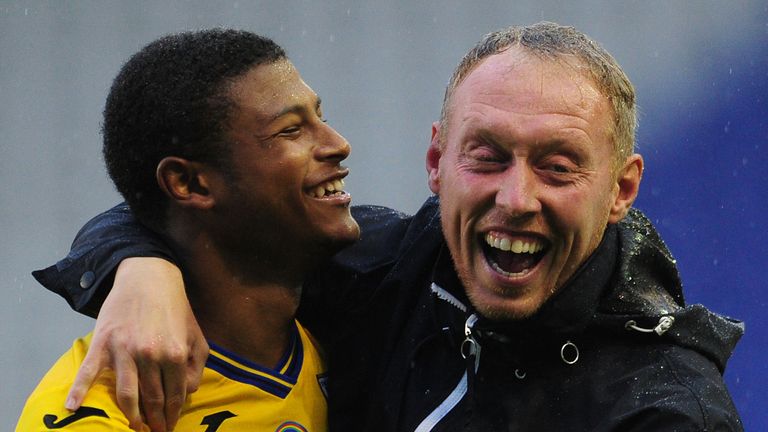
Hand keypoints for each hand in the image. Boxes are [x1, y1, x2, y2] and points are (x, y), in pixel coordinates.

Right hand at [64, 257, 207, 431]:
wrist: (149, 278)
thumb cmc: (175, 308)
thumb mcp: (196, 335)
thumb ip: (196, 366)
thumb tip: (186, 391)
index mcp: (175, 353)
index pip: (175, 395)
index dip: (173, 414)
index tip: (170, 426)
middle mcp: (150, 354)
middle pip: (151, 398)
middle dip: (154, 420)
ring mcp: (125, 350)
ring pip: (126, 393)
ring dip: (130, 415)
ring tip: (133, 428)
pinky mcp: (104, 343)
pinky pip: (89, 371)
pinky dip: (79, 391)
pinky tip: (73, 409)